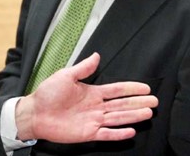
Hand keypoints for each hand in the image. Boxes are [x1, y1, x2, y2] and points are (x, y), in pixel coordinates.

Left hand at [14, 53, 157, 141]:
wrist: (34, 112)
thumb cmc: (47, 94)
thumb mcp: (66, 75)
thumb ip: (83, 68)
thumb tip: (97, 55)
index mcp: (92, 92)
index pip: (117, 90)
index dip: (131, 89)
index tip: (145, 88)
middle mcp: (96, 107)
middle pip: (122, 105)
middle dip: (138, 103)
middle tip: (154, 102)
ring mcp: (93, 120)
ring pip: (118, 118)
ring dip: (133, 116)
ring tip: (148, 113)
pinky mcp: (87, 133)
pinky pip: (106, 134)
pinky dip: (118, 133)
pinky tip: (131, 131)